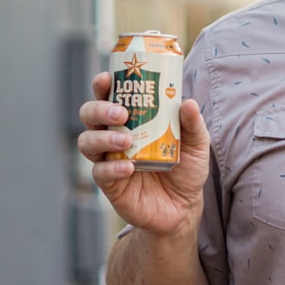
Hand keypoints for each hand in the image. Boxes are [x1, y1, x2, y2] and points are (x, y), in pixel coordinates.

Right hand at [77, 71, 209, 234]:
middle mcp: (114, 136)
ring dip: (103, 137)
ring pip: (87, 142)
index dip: (102, 85)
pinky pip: (100, 173)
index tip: (106, 78)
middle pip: (89, 115)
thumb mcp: (197, 144)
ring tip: (126, 140)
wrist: (184, 207)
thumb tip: (188, 102)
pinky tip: (128, 167)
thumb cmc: (187, 168)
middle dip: (99, 109)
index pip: (109, 96)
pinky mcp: (110, 184)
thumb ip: (193, 124)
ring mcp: (109, 160)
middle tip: (121, 113)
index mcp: (132, 119)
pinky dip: (111, 168)